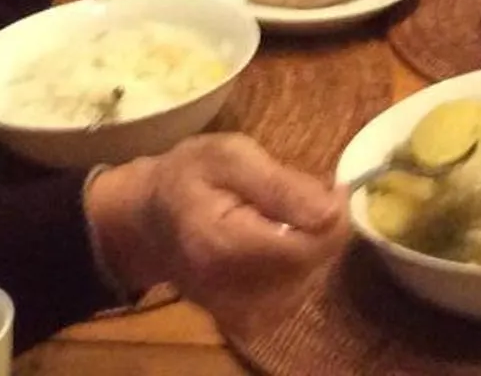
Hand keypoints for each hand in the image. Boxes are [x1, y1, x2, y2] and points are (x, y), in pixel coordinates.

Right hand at [86, 134, 346, 328]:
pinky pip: (297, 294)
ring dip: (312, 244)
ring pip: (312, 280)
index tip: (329, 184)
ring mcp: (238, 315)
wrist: (148, 222)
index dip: (332, 213)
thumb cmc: (189, 177)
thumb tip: (333, 210)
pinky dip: (299, 265)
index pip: (309, 245)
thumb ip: (281, 184)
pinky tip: (279, 241)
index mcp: (224, 246)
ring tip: (285, 215)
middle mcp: (231, 292)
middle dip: (322, 226)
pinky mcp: (246, 323)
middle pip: (315, 264)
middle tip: (301, 193)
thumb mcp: (230, 156)